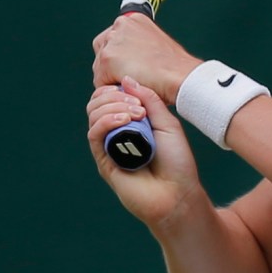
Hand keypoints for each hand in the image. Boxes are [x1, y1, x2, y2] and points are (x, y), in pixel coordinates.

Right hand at [86, 77, 201, 228]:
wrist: (177, 193)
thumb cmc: (176, 161)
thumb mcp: (167, 123)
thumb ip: (149, 100)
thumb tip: (127, 79)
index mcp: (133, 121)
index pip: (112, 96)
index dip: (120, 88)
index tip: (138, 92)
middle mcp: (118, 132)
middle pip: (98, 102)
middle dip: (115, 95)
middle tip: (138, 106)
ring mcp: (110, 146)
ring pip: (94, 115)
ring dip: (113, 106)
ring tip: (136, 114)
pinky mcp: (104, 161)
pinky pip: (94, 135)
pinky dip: (106, 121)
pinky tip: (123, 120)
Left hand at [92, 13, 200, 103]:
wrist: (181, 77)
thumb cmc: (175, 67)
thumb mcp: (157, 45)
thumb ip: (139, 45)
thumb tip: (128, 58)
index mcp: (134, 19)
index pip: (112, 39)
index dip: (119, 57)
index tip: (127, 67)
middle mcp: (121, 24)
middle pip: (102, 51)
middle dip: (111, 67)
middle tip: (129, 78)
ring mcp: (113, 40)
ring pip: (100, 67)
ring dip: (111, 78)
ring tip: (133, 83)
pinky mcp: (108, 58)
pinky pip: (101, 81)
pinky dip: (113, 88)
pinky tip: (130, 88)